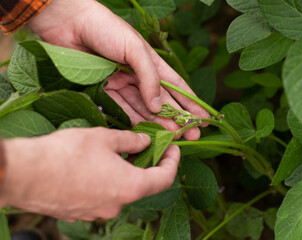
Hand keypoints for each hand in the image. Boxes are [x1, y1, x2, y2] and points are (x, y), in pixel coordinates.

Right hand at [0, 128, 179, 221]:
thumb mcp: (105, 138)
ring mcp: (98, 212)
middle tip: (145, 146)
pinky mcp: (81, 213)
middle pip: (142, 185)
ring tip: (117, 153)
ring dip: (125, 173)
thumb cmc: (67, 153)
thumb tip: (146, 141)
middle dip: (146, 165)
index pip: (164, 178)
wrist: (26, 174)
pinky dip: (107, 182)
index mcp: (130, 187)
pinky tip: (96, 167)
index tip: (173, 148)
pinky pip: (102, 196)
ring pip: (121, 190)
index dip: (173, 161)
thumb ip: (131, 140)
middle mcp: (117, 204)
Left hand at [27, 0, 208, 139]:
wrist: (67, 23)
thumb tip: (159, 107)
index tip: (203, 119)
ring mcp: (122, 84)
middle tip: (191, 136)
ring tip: (173, 138)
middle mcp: (139, 75)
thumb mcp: (135, 50)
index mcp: (151, 62)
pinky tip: (147, 133)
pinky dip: (135, 122)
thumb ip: (149, 78)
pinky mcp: (105, 91)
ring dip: (159, 124)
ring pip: (144, 109)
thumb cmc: (105, 29)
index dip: (190, 103)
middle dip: (178, 119)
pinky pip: (123, 110)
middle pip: (162, 101)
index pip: (176, 86)